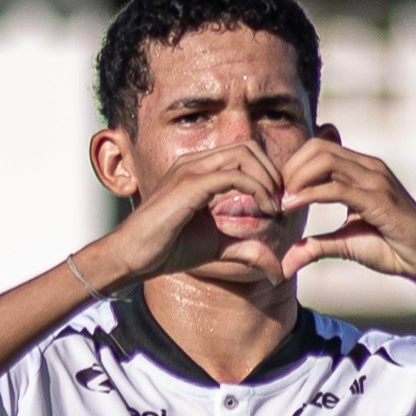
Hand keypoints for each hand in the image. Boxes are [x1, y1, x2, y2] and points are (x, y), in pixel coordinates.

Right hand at [78, 140, 294, 286]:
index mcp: (199, 170)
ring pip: (244, 154)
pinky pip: (234, 175)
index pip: (244, 154)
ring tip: (274, 207)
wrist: (134, 256)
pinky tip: (264, 211)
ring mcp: (191, 170)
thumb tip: (278, 269)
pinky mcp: (189, 185)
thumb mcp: (218, 248)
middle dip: (272, 172)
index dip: (268, 174)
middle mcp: (195, 163)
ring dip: (267, 179)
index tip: (278, 204)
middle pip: (248, 147)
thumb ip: (247, 250)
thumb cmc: (168, 249)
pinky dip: (256, 190)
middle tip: (281, 203)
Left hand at [279, 136, 415, 288]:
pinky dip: (309, 195)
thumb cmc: (391, 248)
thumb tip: (286, 261)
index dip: (293, 167)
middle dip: (290, 169)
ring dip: (297, 179)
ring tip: (283, 202)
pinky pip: (337, 188)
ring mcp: (376, 180)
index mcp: (362, 170)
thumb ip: (317, 246)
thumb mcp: (345, 244)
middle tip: (276, 197)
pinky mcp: (380, 199)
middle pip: (318, 147)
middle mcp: (369, 168)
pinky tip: (292, 207)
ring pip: (325, 160)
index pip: (319, 149)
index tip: (278, 194)